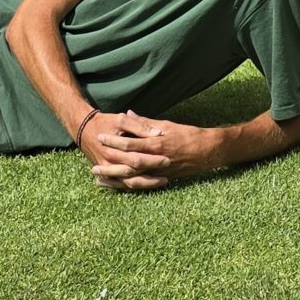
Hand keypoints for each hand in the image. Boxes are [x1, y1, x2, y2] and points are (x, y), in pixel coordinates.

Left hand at [82, 111, 210, 190]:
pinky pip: (140, 185)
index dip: (114, 140)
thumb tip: (128, 114)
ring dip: (115, 178)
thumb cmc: (187, 135)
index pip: (130, 143)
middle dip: (110, 164)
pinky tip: (115, 184)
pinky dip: (126, 185)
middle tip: (93, 165)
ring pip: (132, 178)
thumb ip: (145, 123)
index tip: (100, 136)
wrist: (207, 151)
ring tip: (98, 178)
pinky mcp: (160, 179)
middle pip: (127, 164)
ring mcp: (157, 172)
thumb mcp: (166, 125)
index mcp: (156, 143)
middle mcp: (155, 160)